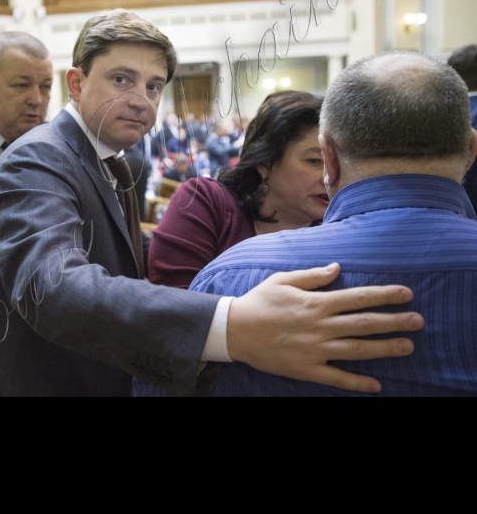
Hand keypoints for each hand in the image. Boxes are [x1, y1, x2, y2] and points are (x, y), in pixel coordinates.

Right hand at [226, 264, 424, 393]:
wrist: (235, 330)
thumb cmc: (259, 302)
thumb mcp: (283, 280)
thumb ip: (312, 275)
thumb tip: (337, 268)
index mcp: (315, 303)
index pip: (357, 298)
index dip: (384, 295)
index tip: (406, 293)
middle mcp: (320, 326)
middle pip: (364, 324)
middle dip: (394, 321)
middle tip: (419, 321)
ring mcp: (315, 350)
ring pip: (357, 350)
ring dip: (384, 348)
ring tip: (408, 346)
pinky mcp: (307, 369)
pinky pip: (336, 378)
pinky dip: (357, 382)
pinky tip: (376, 385)